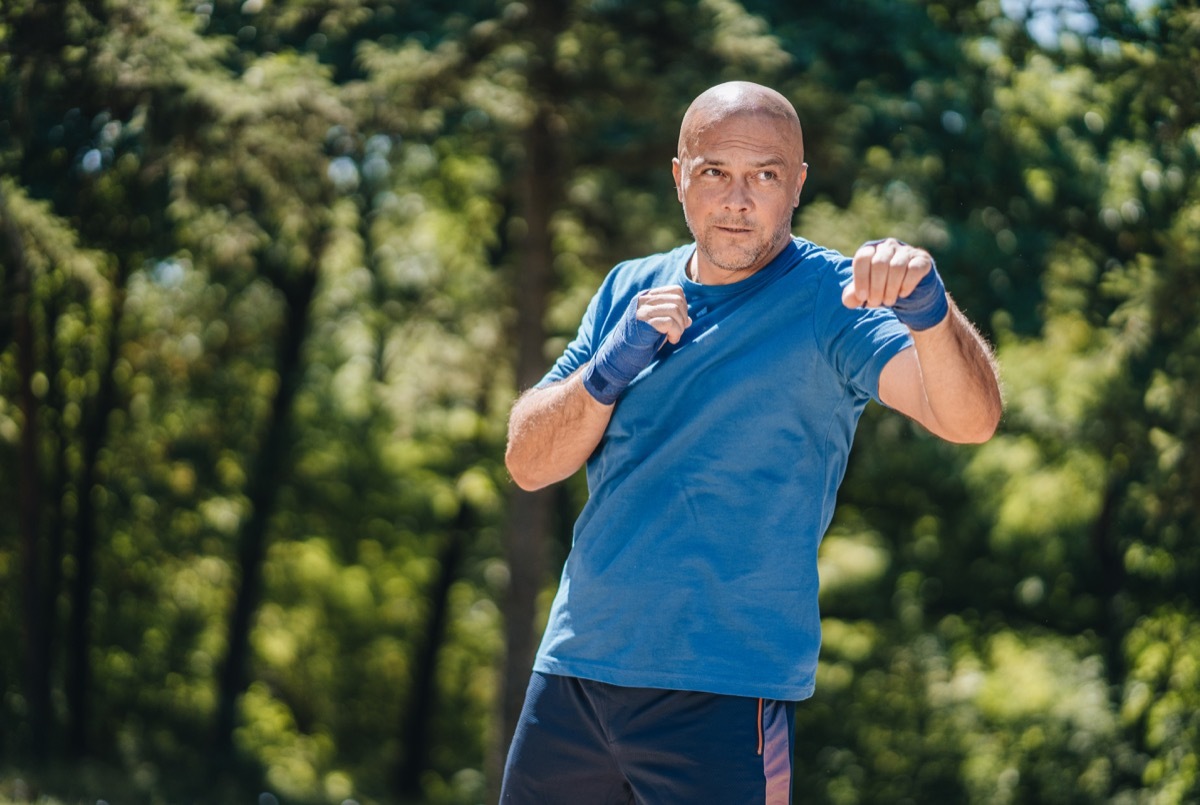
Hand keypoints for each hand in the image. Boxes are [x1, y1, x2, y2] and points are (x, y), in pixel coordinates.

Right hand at [583, 285, 690, 404]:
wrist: (619, 358)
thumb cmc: (639, 345)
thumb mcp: (657, 328)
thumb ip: (671, 320)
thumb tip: (689, 320)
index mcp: (647, 297)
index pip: (676, 291)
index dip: (684, 307)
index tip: (679, 323)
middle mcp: (643, 300)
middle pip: (678, 299)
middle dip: (683, 317)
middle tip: (677, 332)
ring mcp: (641, 310)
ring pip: (675, 309)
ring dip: (680, 327)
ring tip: (673, 337)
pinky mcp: (642, 322)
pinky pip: (669, 322)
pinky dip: (676, 333)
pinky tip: (671, 341)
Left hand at [841, 238, 948, 330]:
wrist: (908, 291)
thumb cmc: (881, 289)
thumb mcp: (865, 293)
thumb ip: (853, 296)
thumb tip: (849, 300)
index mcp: (871, 250)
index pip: (862, 257)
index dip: (860, 279)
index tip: (862, 297)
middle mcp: (888, 246)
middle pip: (879, 263)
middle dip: (876, 288)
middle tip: (876, 302)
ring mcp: (906, 251)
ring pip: (896, 267)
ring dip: (890, 289)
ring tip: (889, 302)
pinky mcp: (922, 260)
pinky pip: (913, 270)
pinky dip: (906, 285)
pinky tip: (902, 294)